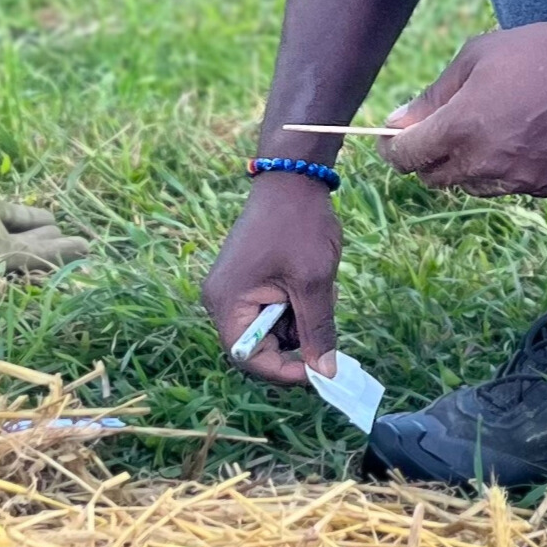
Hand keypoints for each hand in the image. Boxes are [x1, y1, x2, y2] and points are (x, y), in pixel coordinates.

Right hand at [201, 172, 342, 385]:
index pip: (249, 358)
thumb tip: (325, 372)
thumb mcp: (314, 280)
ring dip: (300, 315)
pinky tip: (313, 278)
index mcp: (227, 304)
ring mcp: (232, 288)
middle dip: (297, 335)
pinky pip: (269, 306)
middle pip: (258, 345)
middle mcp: (221, 300)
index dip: (285, 371)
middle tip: (325, 312)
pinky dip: (294, 301)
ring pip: (269, 326)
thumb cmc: (300, 224)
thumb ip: (317, 328)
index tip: (320, 371)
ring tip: (322, 286)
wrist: (294, 175)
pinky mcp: (246, 278)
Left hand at [382, 15, 546, 197]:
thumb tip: (399, 120)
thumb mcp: (480, 55)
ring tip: (489, 127)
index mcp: (461, 127)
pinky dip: (503, 168)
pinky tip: (522, 136)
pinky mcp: (545, 187)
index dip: (392, 148)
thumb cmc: (541, 53)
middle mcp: (484, 163)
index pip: (406, 156)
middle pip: (434, 178)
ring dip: (467, 164)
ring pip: (471, 185)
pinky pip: (508, 185)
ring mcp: (516, 180)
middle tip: (440, 128)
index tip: (392, 138)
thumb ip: (435, 94)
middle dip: (429, 156)